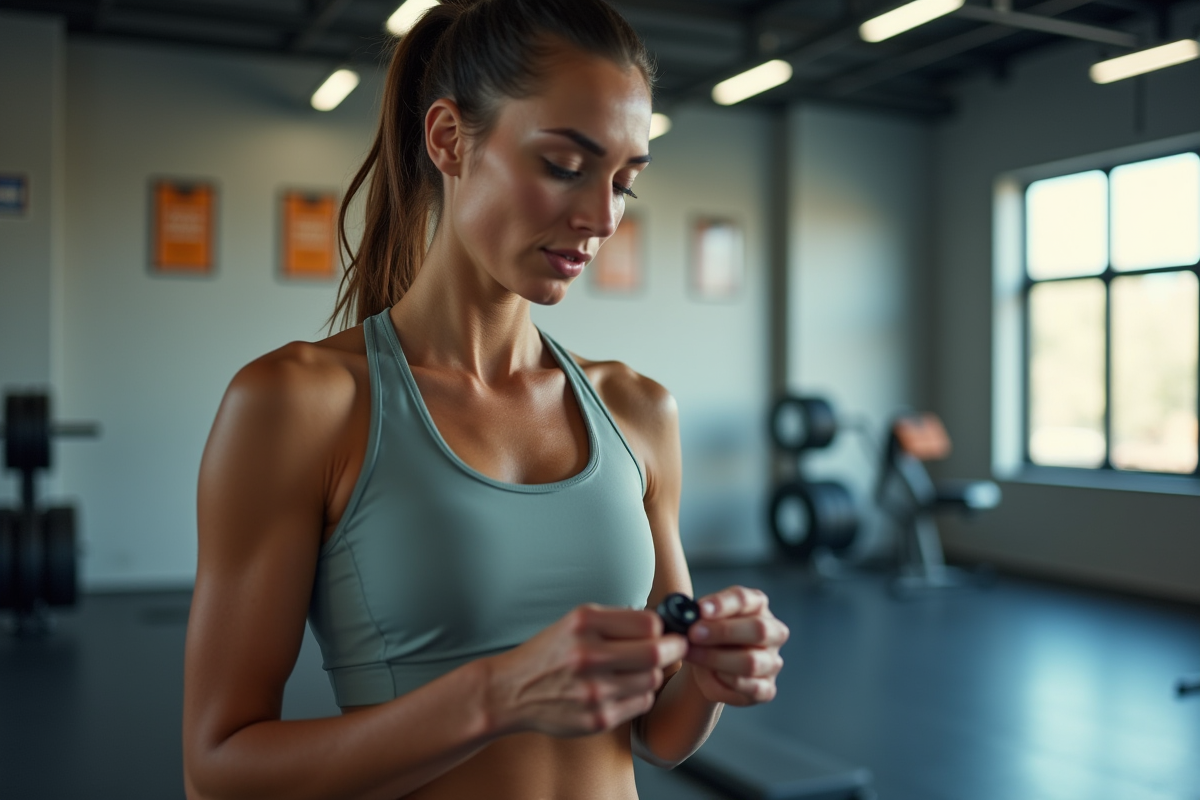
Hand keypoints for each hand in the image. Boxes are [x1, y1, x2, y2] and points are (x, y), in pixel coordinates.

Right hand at [483, 604, 686, 737]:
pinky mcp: (597, 719)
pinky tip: (623, 688)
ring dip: (653, 673)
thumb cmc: (550, 652)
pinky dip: (640, 694)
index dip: (663, 627)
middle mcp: (588, 656)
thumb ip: (616, 620)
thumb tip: (664, 624)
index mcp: (585, 624)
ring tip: (638, 668)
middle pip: (656, 654)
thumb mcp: (575, 622)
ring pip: (652, 680)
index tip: (665, 630)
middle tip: (675, 647)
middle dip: (674, 649)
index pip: (648, 623)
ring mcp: (593, 691)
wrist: (511, 691)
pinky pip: (641, 703)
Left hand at [684, 586, 787, 705]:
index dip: (722, 604)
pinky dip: (726, 683)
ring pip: (751, 662)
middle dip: (722, 632)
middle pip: (758, 629)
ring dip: (716, 659)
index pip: (745, 599)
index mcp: (758, 605)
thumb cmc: (707, 635)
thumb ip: (698, 616)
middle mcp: (773, 631)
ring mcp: (773, 661)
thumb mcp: (702, 620)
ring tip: (691, 655)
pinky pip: (751, 688)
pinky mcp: (767, 688)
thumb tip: (685, 616)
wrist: (708, 665)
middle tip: (693, 634)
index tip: (700, 610)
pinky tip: (709, 675)